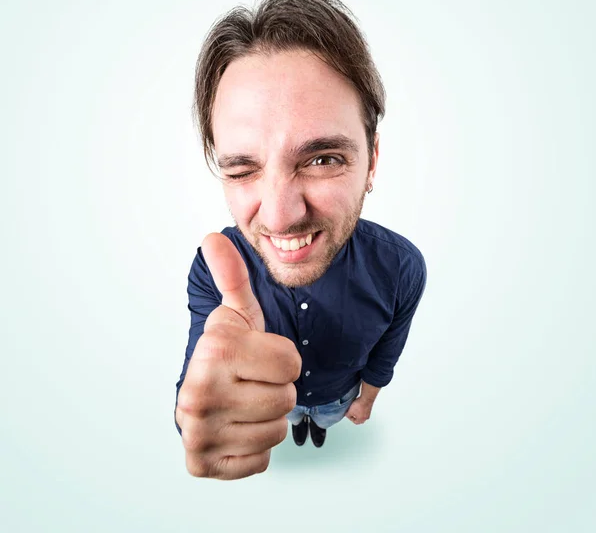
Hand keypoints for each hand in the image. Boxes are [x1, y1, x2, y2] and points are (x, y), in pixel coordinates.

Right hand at [176, 233, 301, 479]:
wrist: (201, 392)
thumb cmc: (229, 352)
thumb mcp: (236, 313)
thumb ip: (232, 275)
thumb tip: (213, 236)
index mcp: (214, 350)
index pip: (292, 363)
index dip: (283, 359)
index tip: (260, 357)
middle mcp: (199, 393)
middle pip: (287, 399)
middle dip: (277, 390)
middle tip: (252, 382)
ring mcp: (199, 433)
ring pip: (276, 432)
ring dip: (267, 419)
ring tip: (244, 403)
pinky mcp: (202, 464)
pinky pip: (259, 463)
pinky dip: (254, 450)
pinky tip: (236, 429)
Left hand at [345, 397, 372, 424]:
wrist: (366, 399)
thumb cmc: (359, 406)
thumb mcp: (350, 411)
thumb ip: (348, 414)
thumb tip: (347, 415)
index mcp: (361, 420)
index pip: (355, 422)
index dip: (350, 418)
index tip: (348, 414)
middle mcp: (366, 417)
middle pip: (359, 418)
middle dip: (355, 415)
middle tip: (351, 412)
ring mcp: (368, 412)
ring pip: (362, 414)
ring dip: (358, 411)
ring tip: (355, 407)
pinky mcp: (369, 407)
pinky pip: (364, 409)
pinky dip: (361, 408)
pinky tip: (358, 404)